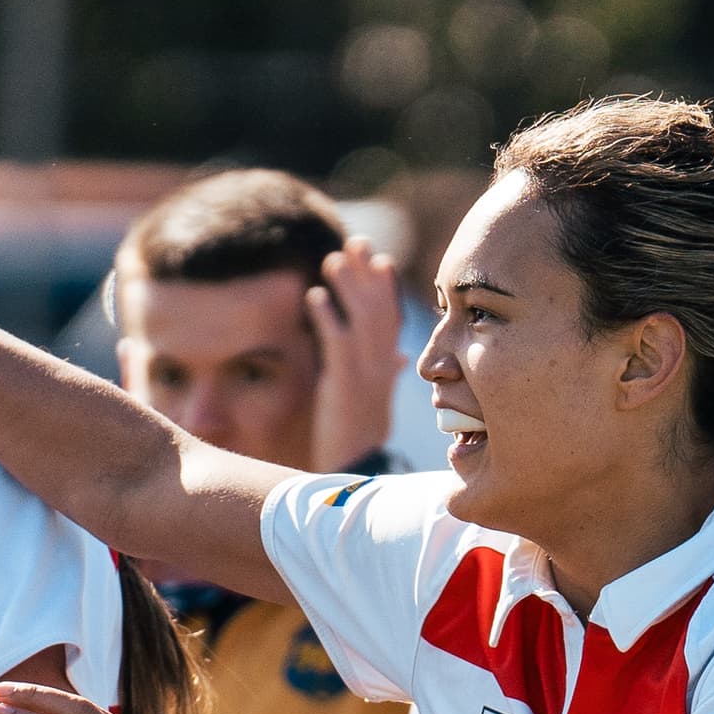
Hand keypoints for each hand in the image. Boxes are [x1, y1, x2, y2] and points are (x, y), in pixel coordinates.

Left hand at [305, 235, 407, 473]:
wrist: (356, 470)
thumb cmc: (361, 436)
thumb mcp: (376, 400)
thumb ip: (386, 373)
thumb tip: (399, 357)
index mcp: (386, 367)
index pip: (391, 320)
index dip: (386, 289)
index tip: (379, 261)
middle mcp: (381, 365)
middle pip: (378, 309)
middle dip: (367, 274)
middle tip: (356, 243)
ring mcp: (365, 373)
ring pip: (361, 319)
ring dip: (348, 286)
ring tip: (333, 259)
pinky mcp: (345, 384)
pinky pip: (337, 342)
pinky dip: (327, 316)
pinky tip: (314, 295)